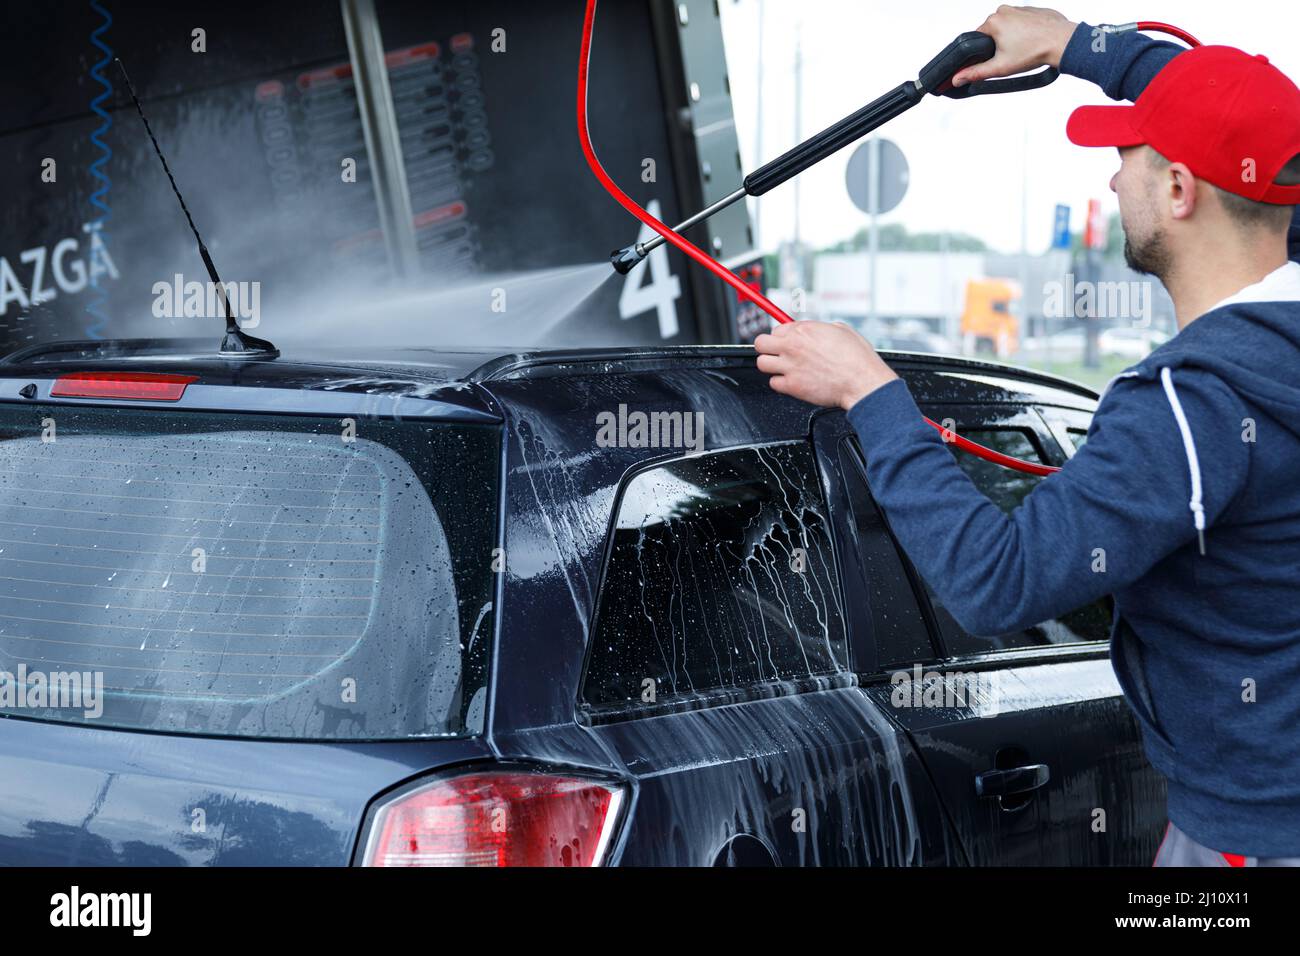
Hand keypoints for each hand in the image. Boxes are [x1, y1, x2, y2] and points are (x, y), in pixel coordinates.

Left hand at [754, 321, 897, 410]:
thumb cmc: (857, 358)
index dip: (782, 336)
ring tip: (783, 368)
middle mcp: (793, 346)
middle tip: (776, 353)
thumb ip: (820, 329)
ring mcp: (790, 366)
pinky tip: (793, 381)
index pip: (776, 328)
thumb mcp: (841, 330)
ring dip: (771, 366)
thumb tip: (814, 330)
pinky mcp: (792, 386)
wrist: (862, 382)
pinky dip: (781, 383)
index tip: (786, 341)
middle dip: (767, 348)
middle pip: (760, 343)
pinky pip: (773, 383)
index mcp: (804, 330)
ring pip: (762, 363)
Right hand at [951, 5, 1076, 86]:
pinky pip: (1023, 23)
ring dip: (1013, 39)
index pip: (977, 38)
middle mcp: (1005, 10)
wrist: (1062, 42)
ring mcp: (1020, 8)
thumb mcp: (1000, 67)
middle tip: (1011, 56)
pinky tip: (1033, 42)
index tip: (994, 59)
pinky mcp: (1033, 10)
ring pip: (1008, 27)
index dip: (983, 52)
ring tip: (1024, 49)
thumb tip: (958, 78)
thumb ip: (976, 72)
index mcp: (993, 21)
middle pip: (993, 32)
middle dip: (999, 45)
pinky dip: (1026, 32)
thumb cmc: (1035, 51)